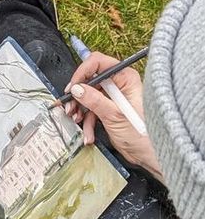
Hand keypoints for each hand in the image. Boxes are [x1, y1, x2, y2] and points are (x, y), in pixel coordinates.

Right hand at [65, 52, 162, 181]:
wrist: (149, 155)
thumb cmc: (142, 134)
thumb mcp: (114, 115)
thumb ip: (94, 100)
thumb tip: (77, 89)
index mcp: (125, 78)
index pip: (98, 63)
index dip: (82, 74)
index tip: (72, 88)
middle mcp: (119, 85)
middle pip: (90, 82)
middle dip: (78, 97)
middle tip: (69, 108)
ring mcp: (113, 99)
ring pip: (88, 98)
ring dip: (80, 112)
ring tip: (77, 122)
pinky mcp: (109, 111)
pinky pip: (92, 112)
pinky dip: (87, 123)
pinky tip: (88, 135)